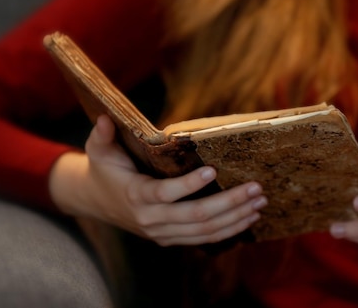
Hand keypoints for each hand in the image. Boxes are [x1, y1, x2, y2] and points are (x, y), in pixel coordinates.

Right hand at [50, 115, 267, 245]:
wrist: (97, 201)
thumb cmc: (104, 169)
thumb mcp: (98, 150)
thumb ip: (102, 135)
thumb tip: (104, 118)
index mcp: (135, 195)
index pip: (165, 194)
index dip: (189, 185)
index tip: (213, 169)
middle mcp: (150, 219)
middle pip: (195, 216)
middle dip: (228, 203)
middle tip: (255, 187)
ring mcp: (162, 233)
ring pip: (204, 231)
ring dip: (235, 217)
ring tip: (260, 201)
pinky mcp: (171, 238)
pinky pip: (204, 239)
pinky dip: (229, 230)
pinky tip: (249, 217)